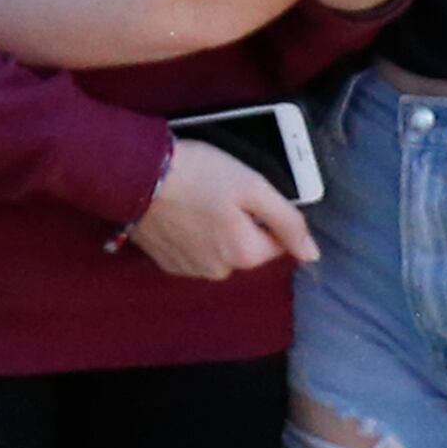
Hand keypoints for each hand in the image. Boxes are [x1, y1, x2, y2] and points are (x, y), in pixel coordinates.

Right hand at [125, 136, 315, 277]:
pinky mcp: (166, 263)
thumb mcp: (254, 188)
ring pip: (221, 249)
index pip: (277, 241)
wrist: (135, 175)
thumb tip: (312, 254)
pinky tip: (182, 212)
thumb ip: (287, 222)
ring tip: (198, 201)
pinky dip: (193, 234)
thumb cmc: (199, 175)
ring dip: (216, 229)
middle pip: (248, 246)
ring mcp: (190, 270)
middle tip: (219, 193)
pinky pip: (195, 250)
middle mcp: (219, 272)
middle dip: (241, 223)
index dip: (265, 214)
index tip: (244, 194)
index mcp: (245, 255)